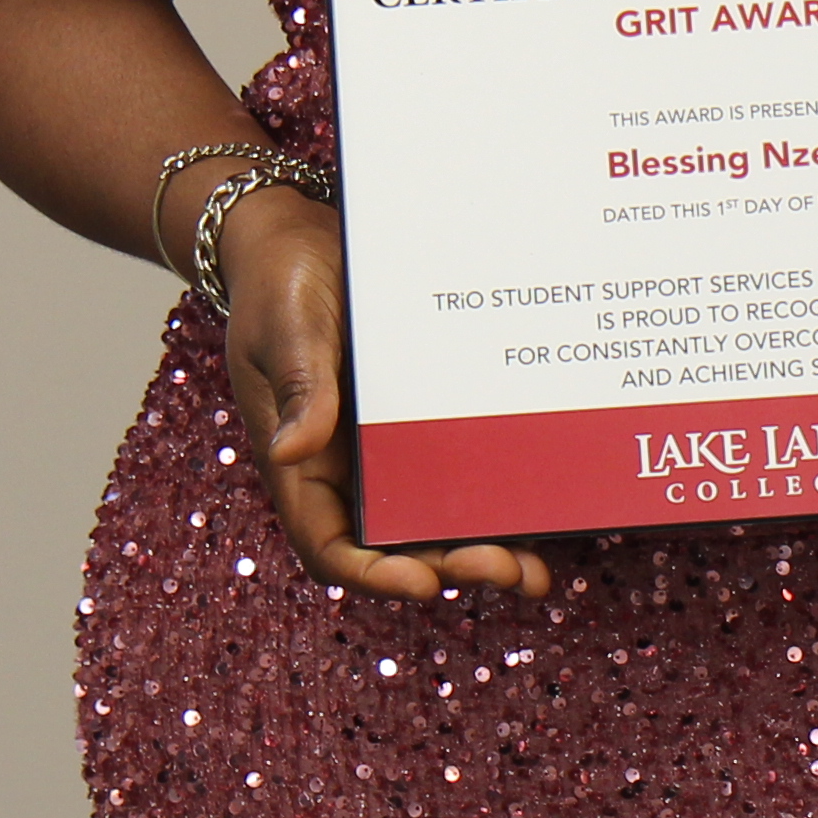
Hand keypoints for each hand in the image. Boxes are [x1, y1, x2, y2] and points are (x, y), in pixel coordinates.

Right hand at [212, 191, 553, 603]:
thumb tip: (292, 449)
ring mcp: (383, 447)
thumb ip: (298, 386)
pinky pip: (456, 469)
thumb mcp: (286, 326)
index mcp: (299, 461)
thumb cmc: (279, 279)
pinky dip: (492, 497)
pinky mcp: (416, 419)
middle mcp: (343, 468)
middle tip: (509, 569)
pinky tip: (538, 506)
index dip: (375, 574)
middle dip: (451, 567)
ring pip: (432, 519)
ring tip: (535, 569)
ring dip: (481, 547)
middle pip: (394, 545)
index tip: (426, 583)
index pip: (329, 544)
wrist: (299, 235)